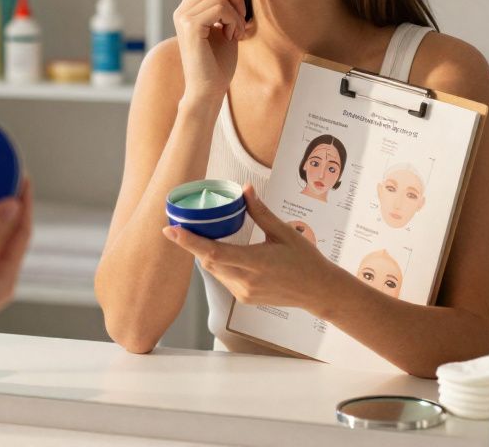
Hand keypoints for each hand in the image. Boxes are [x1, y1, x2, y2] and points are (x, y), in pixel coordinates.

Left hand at [162, 185, 339, 311]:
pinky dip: (219, 264)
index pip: (213, 252)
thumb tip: (245, 189)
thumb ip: (260, 212)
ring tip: (199, 236)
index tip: (170, 230)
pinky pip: (224, 279)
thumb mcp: (284, 232)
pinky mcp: (245, 299)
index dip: (188, 241)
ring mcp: (244, 293)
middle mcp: (245, 281)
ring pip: (214, 271)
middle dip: (192, 244)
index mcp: (255, 262)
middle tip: (180, 226)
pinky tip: (223, 252)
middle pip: (207, 261)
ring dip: (206, 254)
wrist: (318, 291)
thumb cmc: (305, 259)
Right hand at [173, 0, 245, 102]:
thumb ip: (224, 10)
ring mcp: (184, 16)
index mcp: (190, 9)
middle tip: (240, 24)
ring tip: (234, 33)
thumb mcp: (225, 30)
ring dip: (236, 13)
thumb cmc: (218, 65)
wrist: (207, 91)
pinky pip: (220, 6)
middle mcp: (183, 9)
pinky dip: (233, 20)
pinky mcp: (190, 25)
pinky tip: (231, 36)